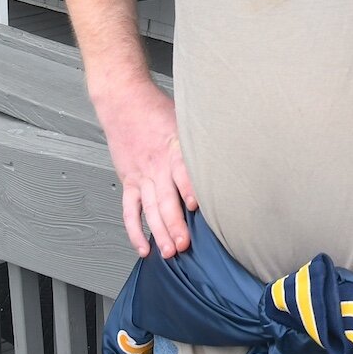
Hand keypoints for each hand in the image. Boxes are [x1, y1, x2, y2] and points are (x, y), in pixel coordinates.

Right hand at [95, 80, 196, 258]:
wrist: (123, 101)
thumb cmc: (157, 109)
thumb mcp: (186, 120)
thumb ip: (202, 141)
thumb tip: (229, 155)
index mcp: (173, 149)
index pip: (182, 172)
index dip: (189, 189)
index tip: (197, 206)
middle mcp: (156, 166)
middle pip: (166, 199)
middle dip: (175, 224)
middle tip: (185, 244)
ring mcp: (141, 176)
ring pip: (150, 210)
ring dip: (159, 232)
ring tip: (170, 252)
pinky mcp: (129, 181)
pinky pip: (130, 211)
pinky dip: (135, 230)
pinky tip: (144, 248)